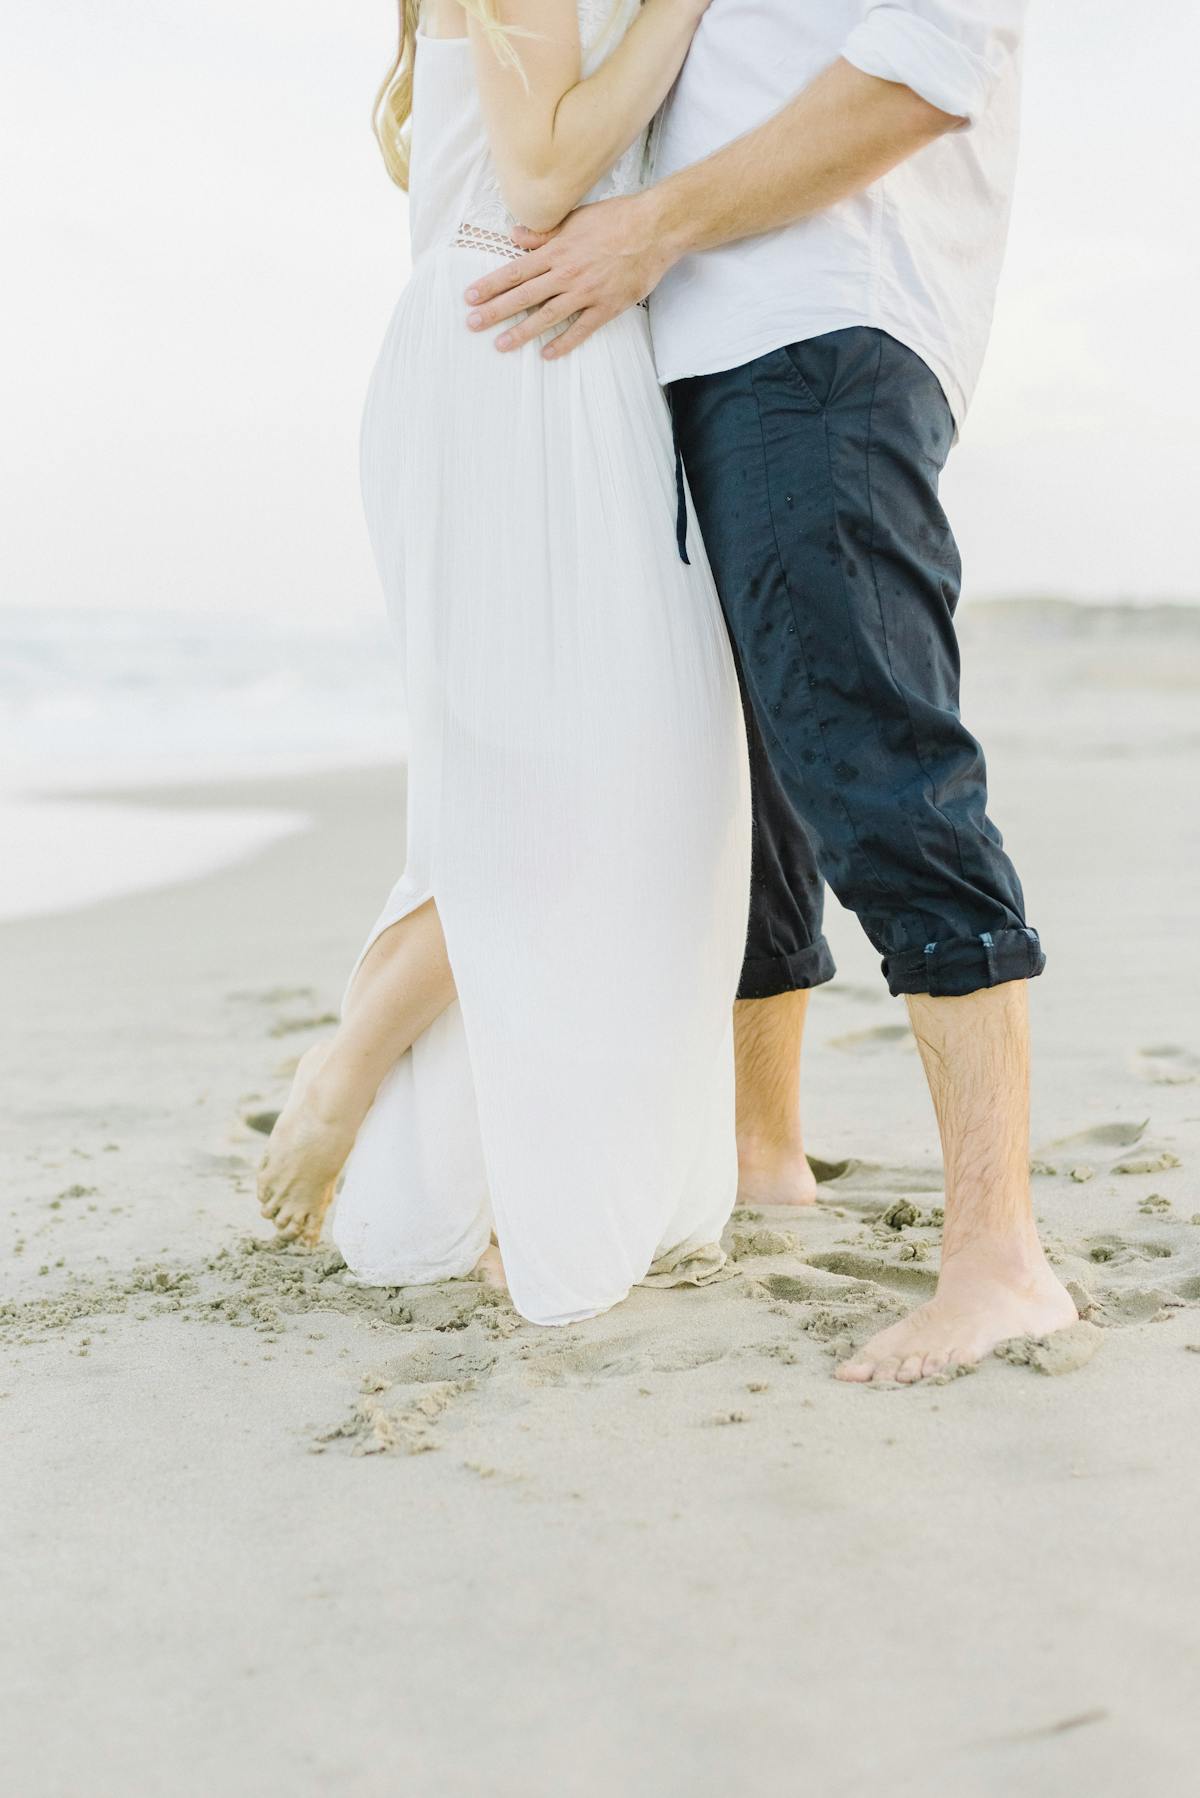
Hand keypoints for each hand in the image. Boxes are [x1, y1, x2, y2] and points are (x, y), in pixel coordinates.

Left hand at [463, 190, 676, 359]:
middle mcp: (566, 273)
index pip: (515, 271)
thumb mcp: (575, 218)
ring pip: (547, 316)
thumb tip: (514, 236)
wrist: (655, 228)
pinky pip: (581, 329)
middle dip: (495, 310)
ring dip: (522, 332)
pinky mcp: (607, 306)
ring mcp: (586, 292)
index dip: (490, 285)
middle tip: (472, 324)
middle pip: (524, 296)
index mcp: (557, 251)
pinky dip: (564, 343)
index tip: (470, 296)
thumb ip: (544, 233)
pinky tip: (547, 354)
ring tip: (500, 344)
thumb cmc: (616, 218)